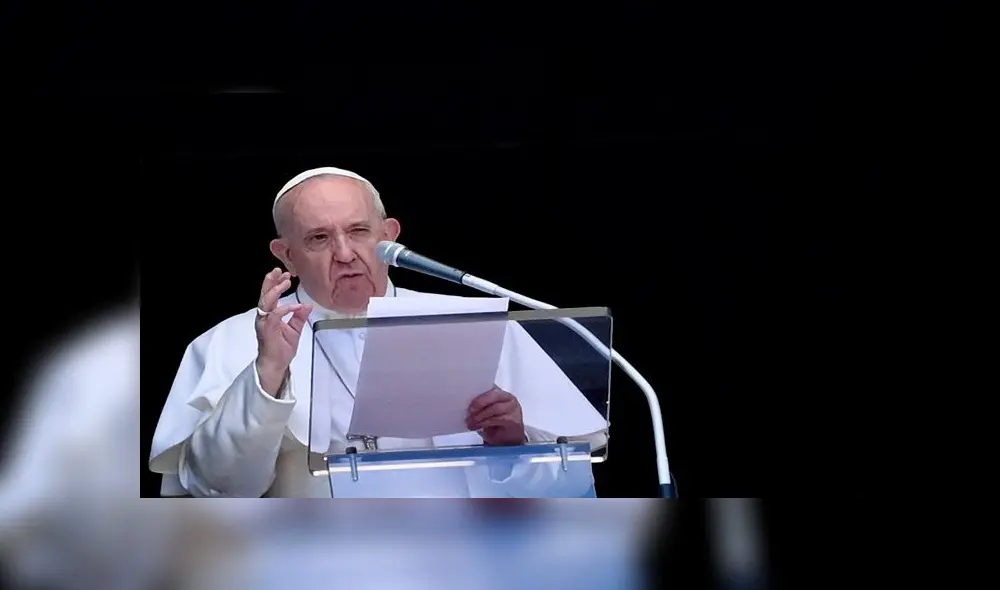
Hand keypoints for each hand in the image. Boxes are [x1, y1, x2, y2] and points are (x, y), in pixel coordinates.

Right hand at [255, 268, 311, 393]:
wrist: (276, 364)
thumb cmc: (281, 349)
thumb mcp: (295, 329)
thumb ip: (299, 316)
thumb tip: (307, 305)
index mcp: (270, 314)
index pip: (271, 295)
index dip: (277, 283)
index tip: (286, 275)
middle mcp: (265, 316)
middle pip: (265, 294)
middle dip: (271, 281)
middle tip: (279, 271)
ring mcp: (264, 323)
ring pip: (266, 302)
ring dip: (275, 290)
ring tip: (284, 282)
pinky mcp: (267, 330)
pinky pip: (275, 315)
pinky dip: (284, 309)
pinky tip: (294, 306)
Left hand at [466, 386, 525, 445]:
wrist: (506, 439)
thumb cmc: (494, 423)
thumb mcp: (484, 411)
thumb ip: (479, 405)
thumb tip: (465, 404)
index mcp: (499, 392)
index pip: (489, 385)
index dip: (478, 390)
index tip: (466, 396)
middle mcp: (508, 397)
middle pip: (494, 394)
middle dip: (479, 402)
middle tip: (470, 411)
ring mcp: (512, 408)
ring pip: (495, 408)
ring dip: (480, 416)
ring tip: (471, 422)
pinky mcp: (513, 420)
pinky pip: (498, 419)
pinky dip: (485, 423)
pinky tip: (478, 426)